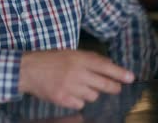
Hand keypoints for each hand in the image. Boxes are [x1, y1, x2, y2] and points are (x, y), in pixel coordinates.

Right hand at [18, 50, 134, 109]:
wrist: (27, 70)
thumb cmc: (48, 60)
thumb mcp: (69, 53)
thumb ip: (88, 59)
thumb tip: (108, 65)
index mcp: (78, 58)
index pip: (105, 66)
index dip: (119, 73)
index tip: (130, 77)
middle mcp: (77, 73)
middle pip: (104, 85)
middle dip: (113, 87)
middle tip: (115, 88)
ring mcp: (70, 87)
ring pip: (93, 96)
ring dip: (90, 93)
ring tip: (80, 87)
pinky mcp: (63, 99)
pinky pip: (80, 104)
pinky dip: (78, 101)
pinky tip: (70, 94)